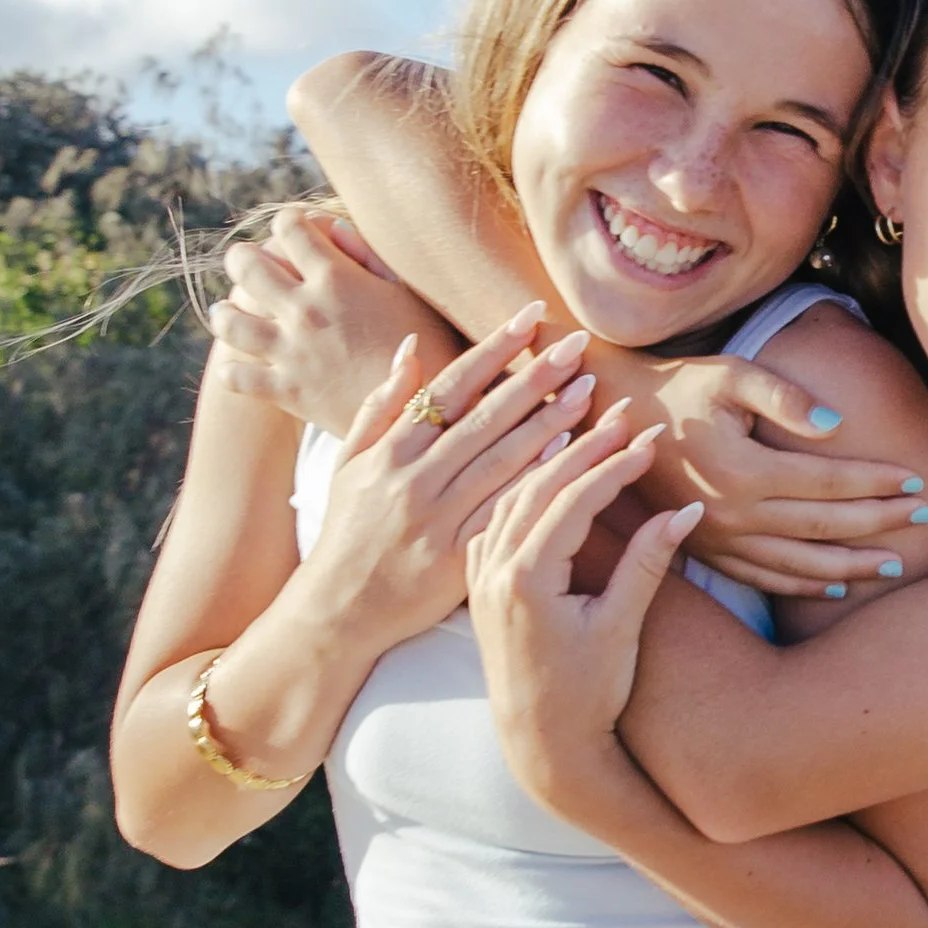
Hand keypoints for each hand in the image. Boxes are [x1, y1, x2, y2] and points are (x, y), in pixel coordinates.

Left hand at [209, 205, 445, 431]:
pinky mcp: (288, 391)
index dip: (289, 224)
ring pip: (230, 321)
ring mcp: (291, 351)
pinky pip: (238, 377)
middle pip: (246, 264)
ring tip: (227, 313)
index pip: (289, 227)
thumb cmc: (434, 347)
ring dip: (225, 313)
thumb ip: (371, 255)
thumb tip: (335, 229)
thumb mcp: (410, 292)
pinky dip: (232, 371)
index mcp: (337, 278)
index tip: (295, 234)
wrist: (430, 414)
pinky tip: (237, 368)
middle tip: (249, 267)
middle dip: (244, 260)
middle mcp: (305, 309)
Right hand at [298, 311, 594, 657]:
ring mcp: (437, 521)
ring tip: (589, 391)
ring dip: (548, 423)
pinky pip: (503, 512)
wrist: (339, 611)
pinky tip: (570, 456)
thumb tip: (410, 348)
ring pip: (500, 462)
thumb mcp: (348, 465)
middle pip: (483, 419)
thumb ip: (379, 406)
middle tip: (577, 345)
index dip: (492, 348)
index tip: (530, 316)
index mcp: (390, 452)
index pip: (449, 388)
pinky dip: (534, 482)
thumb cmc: (347, 533)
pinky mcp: (457, 560)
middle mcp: (414, 481)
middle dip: (533, 377)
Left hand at [468, 414, 703, 820]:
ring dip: (547, 455)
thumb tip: (683, 511)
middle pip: (537, 484)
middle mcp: (493, 571)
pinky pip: (496, 516)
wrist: (540, 744)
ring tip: (582, 419)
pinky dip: (521, 485)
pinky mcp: (479, 584)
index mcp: (526, 580)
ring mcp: (481, 576)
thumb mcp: (621, 628)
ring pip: (510, 494)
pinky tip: (542, 464)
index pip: (571, 499)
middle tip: (620, 410)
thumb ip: (645, 564)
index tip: (647, 436)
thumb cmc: (587, 696)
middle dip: (581, 444)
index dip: (613, 464)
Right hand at [642, 352, 927, 596]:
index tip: (915, 479)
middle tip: (925, 517)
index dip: (876, 481)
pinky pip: (765, 579)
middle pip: (823, 527)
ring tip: (897, 565)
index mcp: (744, 470)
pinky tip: (837, 586)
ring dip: (853, 566)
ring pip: (800, 564)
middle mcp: (734, 514)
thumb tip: (837, 424)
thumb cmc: (683, 389)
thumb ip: (784, 396)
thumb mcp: (731, 375)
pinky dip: (804, 586)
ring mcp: (720, 540)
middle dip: (879, 523)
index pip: (829, 481)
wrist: (620, 423)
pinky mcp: (708, 553)